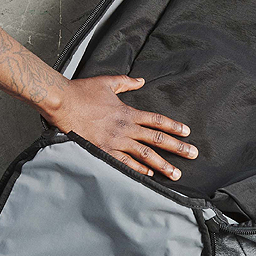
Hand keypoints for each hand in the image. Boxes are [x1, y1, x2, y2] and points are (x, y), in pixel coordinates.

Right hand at [43, 75, 196, 179]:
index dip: (174, 126)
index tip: (187, 133)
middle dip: (177, 148)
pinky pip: (123, 163)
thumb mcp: (108, 82)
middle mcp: (125, 128)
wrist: (62, 102)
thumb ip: (127, 82)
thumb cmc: (82, 91)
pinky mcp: (102, 151)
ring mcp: (115, 141)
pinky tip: (149, 175)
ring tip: (176, 173)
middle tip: (193, 155)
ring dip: (162, 165)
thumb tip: (141, 80)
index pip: (157, 120)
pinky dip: (137, 170)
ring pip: (144, 154)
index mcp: (128, 112)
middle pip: (157, 139)